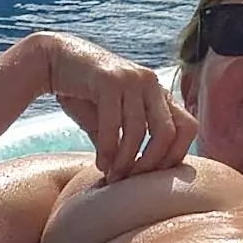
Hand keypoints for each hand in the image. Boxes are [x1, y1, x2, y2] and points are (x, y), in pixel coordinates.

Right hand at [35, 34, 193, 179]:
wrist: (54, 62)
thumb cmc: (84, 95)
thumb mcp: (110, 124)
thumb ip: (125, 144)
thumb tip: (136, 180)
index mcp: (159, 93)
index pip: (188, 127)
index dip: (175, 156)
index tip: (152, 177)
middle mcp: (151, 83)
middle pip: (169, 132)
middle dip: (151, 163)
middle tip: (132, 181)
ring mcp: (132, 78)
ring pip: (140, 131)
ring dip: (126, 161)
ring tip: (113, 176)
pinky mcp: (109, 79)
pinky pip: (114, 124)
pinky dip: (108, 149)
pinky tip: (101, 163)